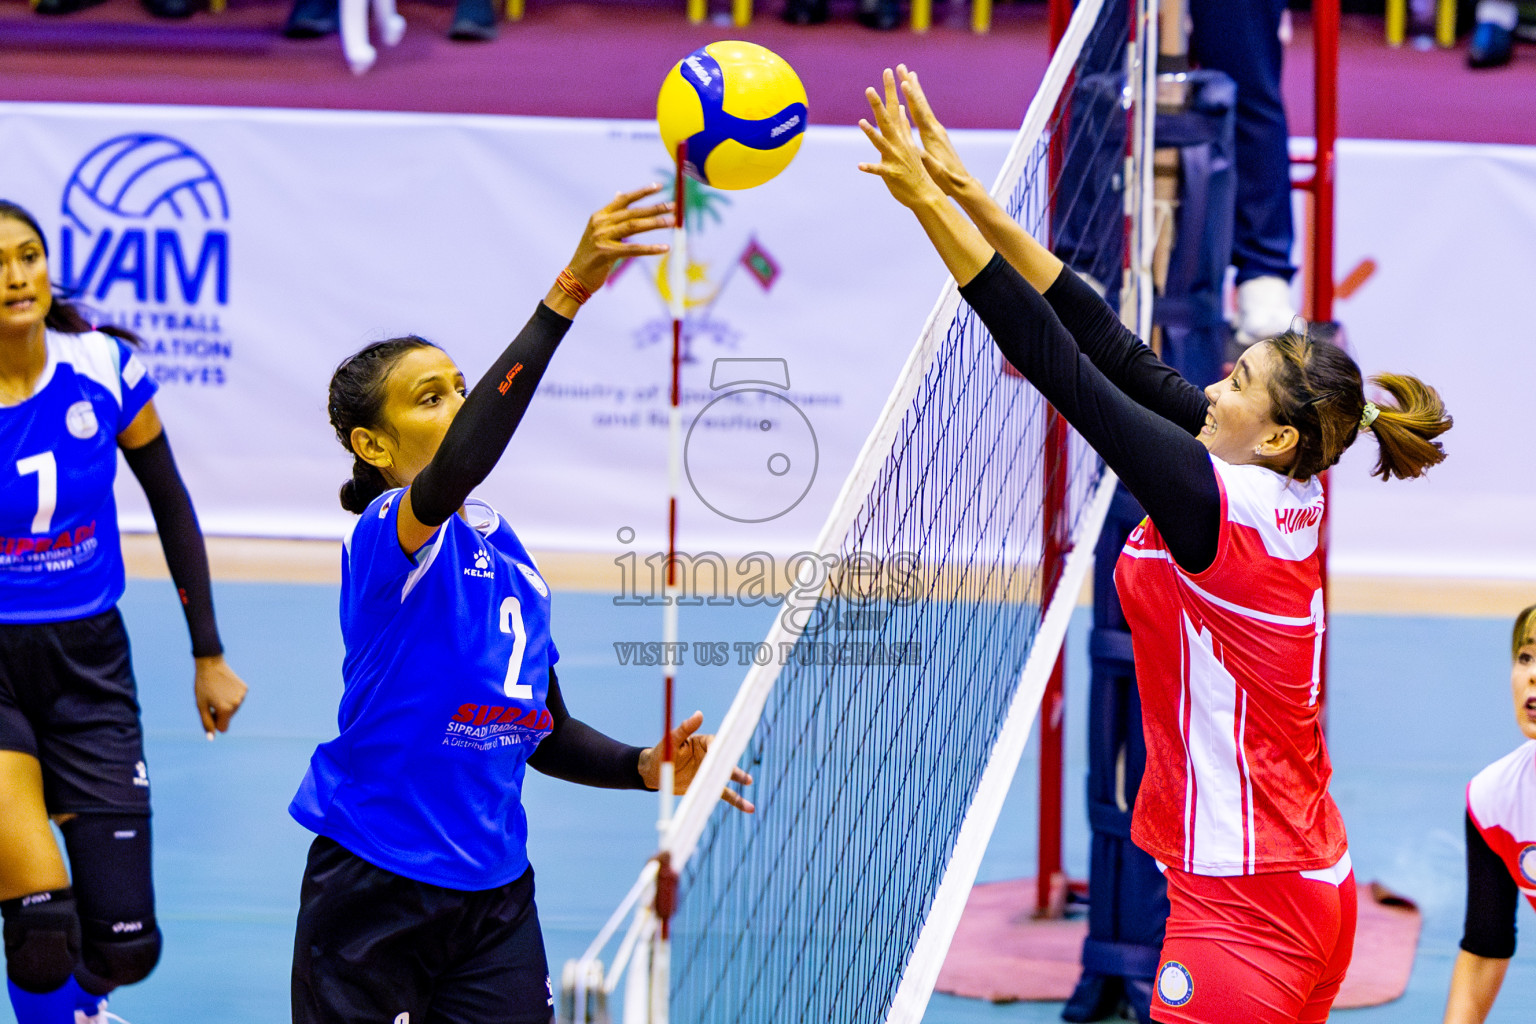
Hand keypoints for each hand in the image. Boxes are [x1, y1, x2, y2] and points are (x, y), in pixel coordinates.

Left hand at [194, 654, 246, 738]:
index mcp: (225, 709)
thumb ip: (207, 723)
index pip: (223, 728)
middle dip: (221, 713)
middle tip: (212, 700)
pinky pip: (238, 699)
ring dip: (226, 704)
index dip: (215, 723)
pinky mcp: (245, 688)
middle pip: (229, 718)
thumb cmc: (202, 686)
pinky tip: (225, 687)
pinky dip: (232, 696)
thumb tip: (211, 738)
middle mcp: (236, 704)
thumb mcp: (201, 706)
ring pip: (234, 709)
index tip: (209, 713)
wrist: (210, 665)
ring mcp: (242, 696)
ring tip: (218, 692)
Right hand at [566, 184, 674, 293]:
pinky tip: (664, 248)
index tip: (659, 186)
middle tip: (673, 206)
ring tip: (671, 222)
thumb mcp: (599, 230)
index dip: (642, 192)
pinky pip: (633, 249)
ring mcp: (602, 237)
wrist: (576, 276)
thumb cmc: (592, 254)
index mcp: (600, 216)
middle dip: (654, 208)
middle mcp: (600, 223)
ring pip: (634, 227)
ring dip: (655, 223)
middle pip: (632, 212)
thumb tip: (620, 194)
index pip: (624, 199)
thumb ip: (611, 214)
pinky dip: (650, 248)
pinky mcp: (606, 253)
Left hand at [638, 710, 754, 813]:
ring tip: (749, 781)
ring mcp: (709, 772)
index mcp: (702, 742)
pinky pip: (724, 794)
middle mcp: (709, 757)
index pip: (714, 744)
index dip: (718, 750)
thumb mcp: (671, 740)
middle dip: (733, 765)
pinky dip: (736, 800)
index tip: (720, 755)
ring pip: (726, 777)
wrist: (655, 773)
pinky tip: (748, 807)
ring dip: (738, 779)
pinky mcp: (707, 786)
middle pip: (724, 761)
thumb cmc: (662, 752)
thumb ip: (685, 728)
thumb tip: (699, 714)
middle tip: (742, 767)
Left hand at [858, 68, 946, 210]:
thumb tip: (898, 108)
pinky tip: (859, 165)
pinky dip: (870, 168)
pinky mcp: (892, 173)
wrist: (926, 194)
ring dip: (871, 132)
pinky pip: (879, 170)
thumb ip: (903, 126)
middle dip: (878, 104)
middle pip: (887, 120)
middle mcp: (899, 144)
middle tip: (869, 88)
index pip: (896, 108)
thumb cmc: (915, 170)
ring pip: (881, 142)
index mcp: (902, 136)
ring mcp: (896, 158)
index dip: (893, 90)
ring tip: (860, 122)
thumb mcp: (909, 144)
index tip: (890, 72)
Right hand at [897, 66, 980, 200]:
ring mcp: (937, 130)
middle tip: (902, 68)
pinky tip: (913, 100)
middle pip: (921, 102)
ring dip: (915, 90)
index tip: (904, 82)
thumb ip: (928, 162)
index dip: (912, 98)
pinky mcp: (936, 134)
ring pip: (923, 106)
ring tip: (909, 75)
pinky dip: (918, 103)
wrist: (961, 183)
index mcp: (932, 136)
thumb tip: (920, 153)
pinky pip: (924, 114)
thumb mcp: (935, 172)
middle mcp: (935, 128)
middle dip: (911, 85)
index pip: (920, 113)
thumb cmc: (946, 179)